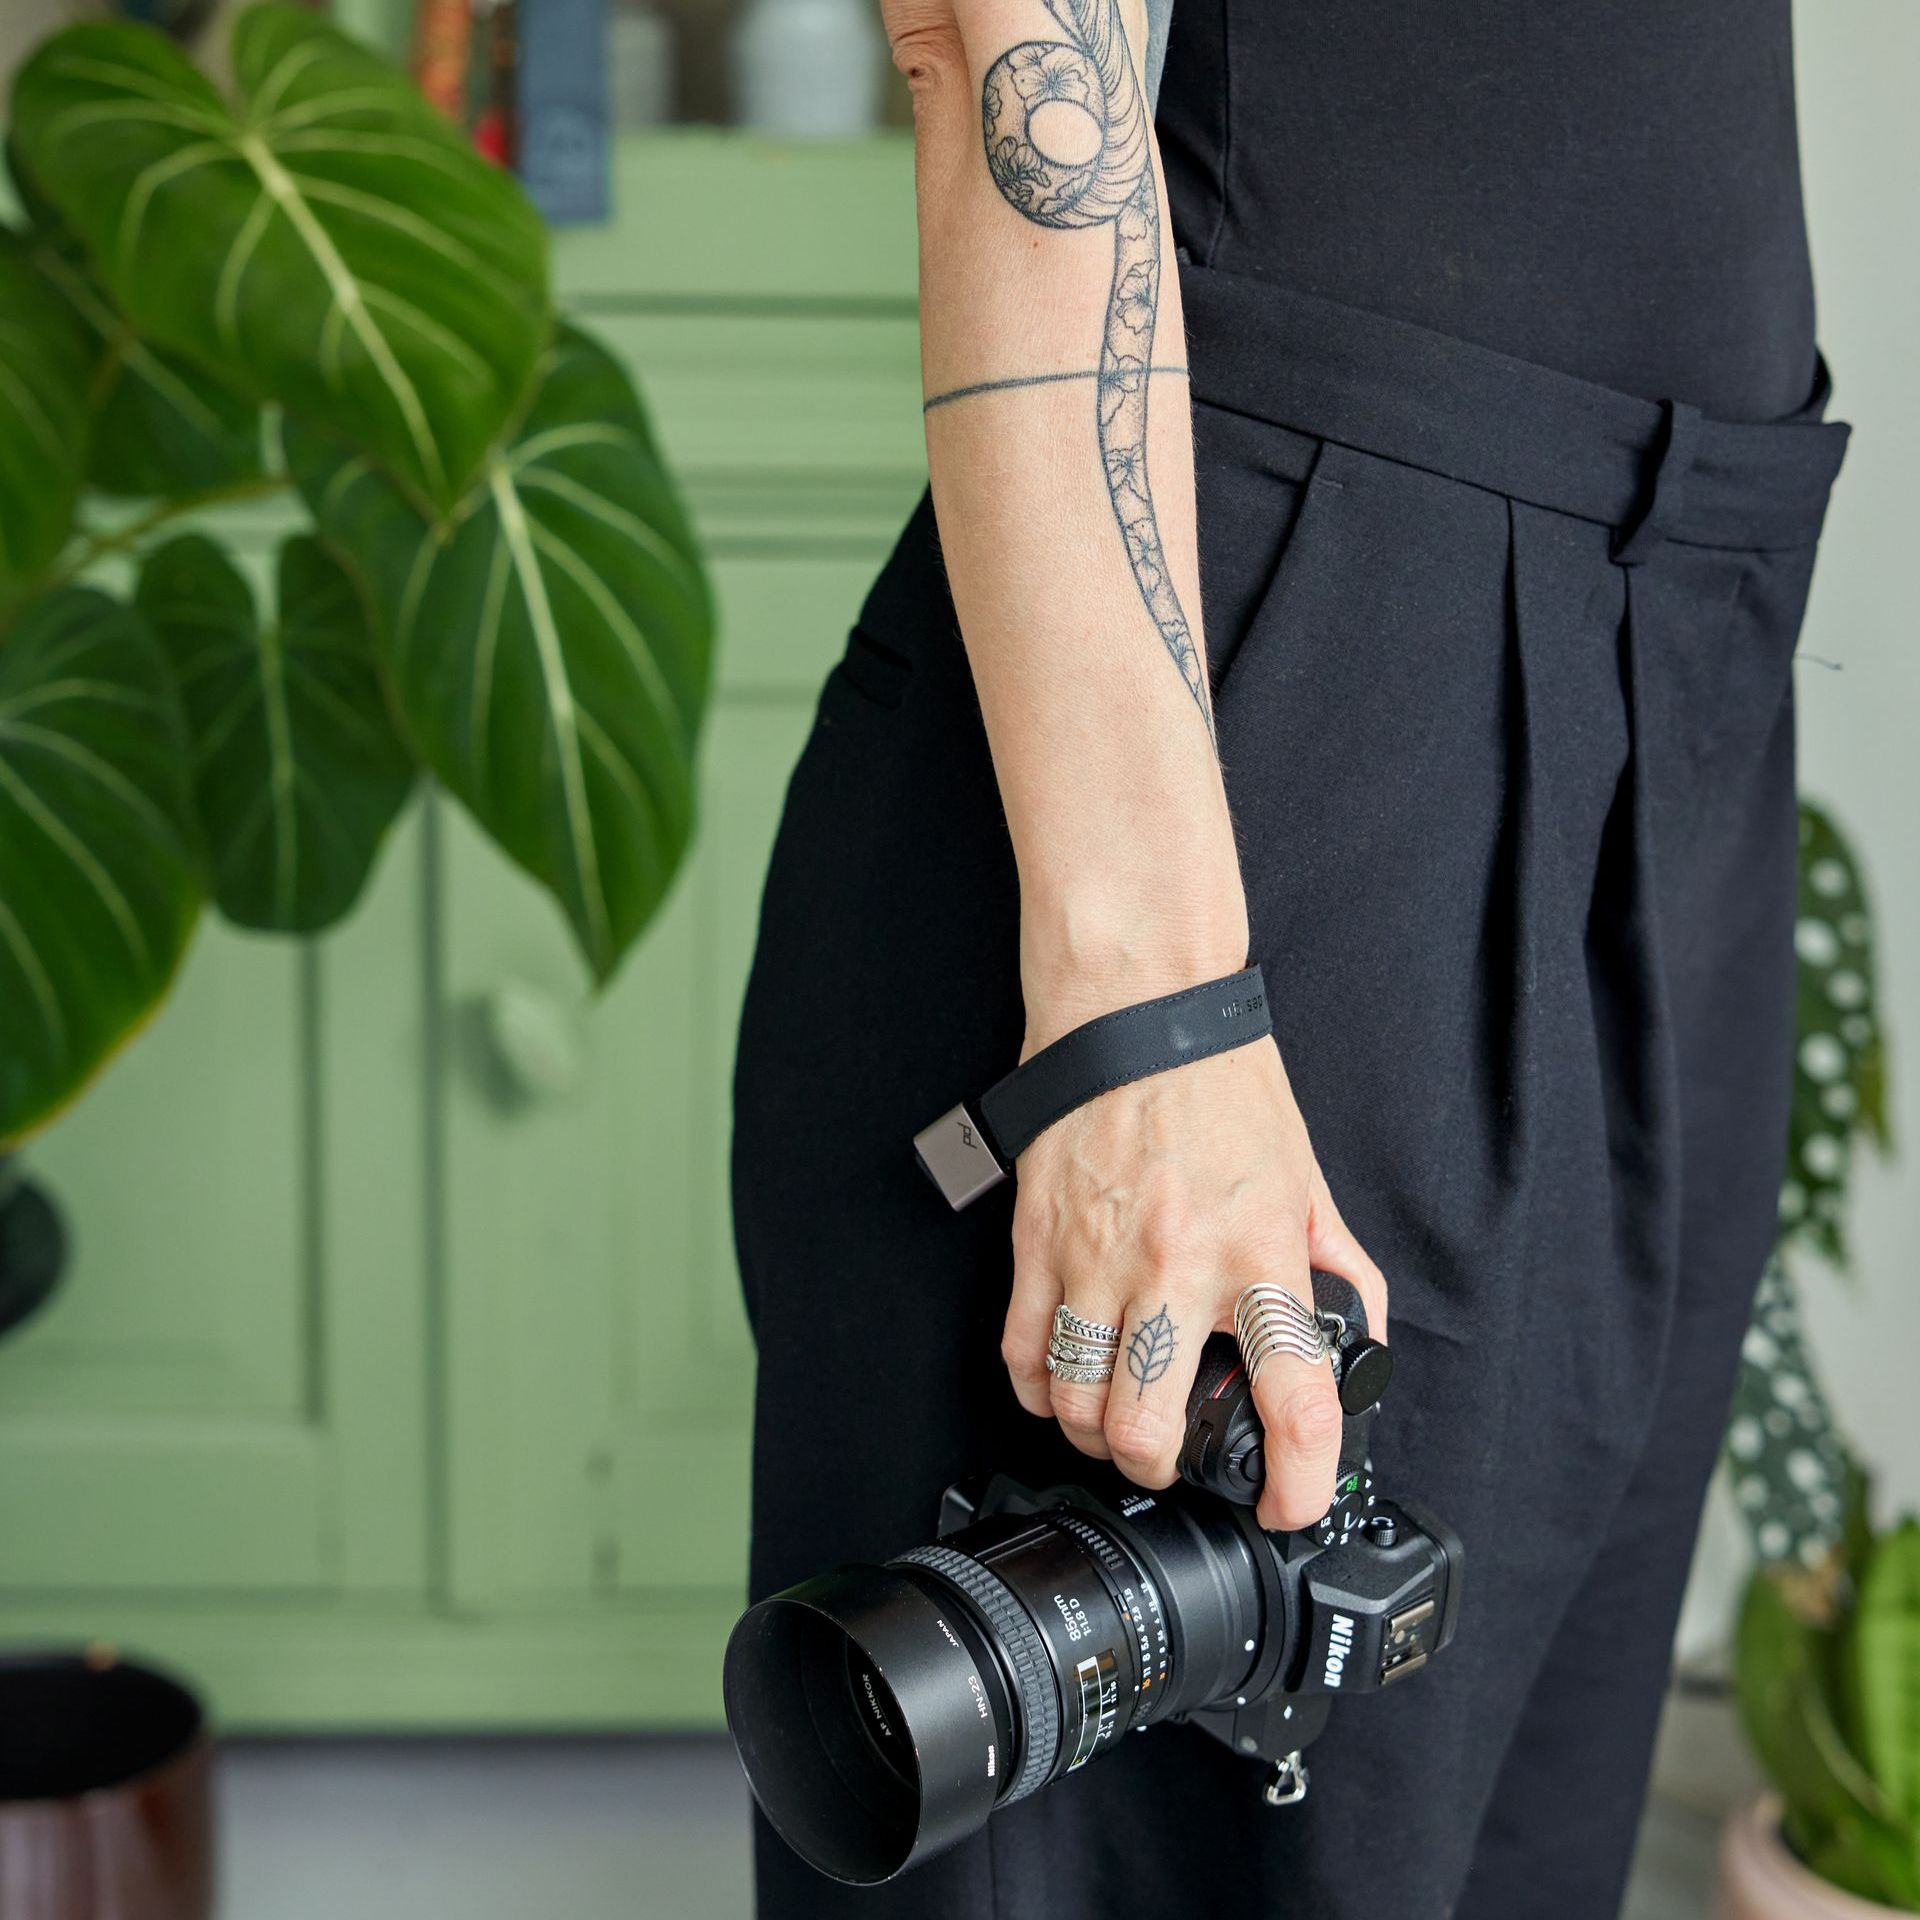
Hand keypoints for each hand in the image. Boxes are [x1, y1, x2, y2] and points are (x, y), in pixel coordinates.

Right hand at [1001, 1027, 1386, 1532]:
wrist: (1136, 1010)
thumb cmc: (1220, 1081)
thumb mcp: (1305, 1176)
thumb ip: (1336, 1263)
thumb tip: (1361, 1332)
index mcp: (1259, 1249)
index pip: (1292, 1393)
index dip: (1299, 1478)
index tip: (1289, 1504)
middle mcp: (1177, 1264)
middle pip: (1148, 1427)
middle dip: (1160, 1470)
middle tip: (1173, 1461)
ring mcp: (1097, 1256)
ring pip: (1076, 1403)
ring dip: (1095, 1436)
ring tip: (1114, 1425)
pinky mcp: (1038, 1240)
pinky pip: (1024, 1350)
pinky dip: (1037, 1389)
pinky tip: (1058, 1384)